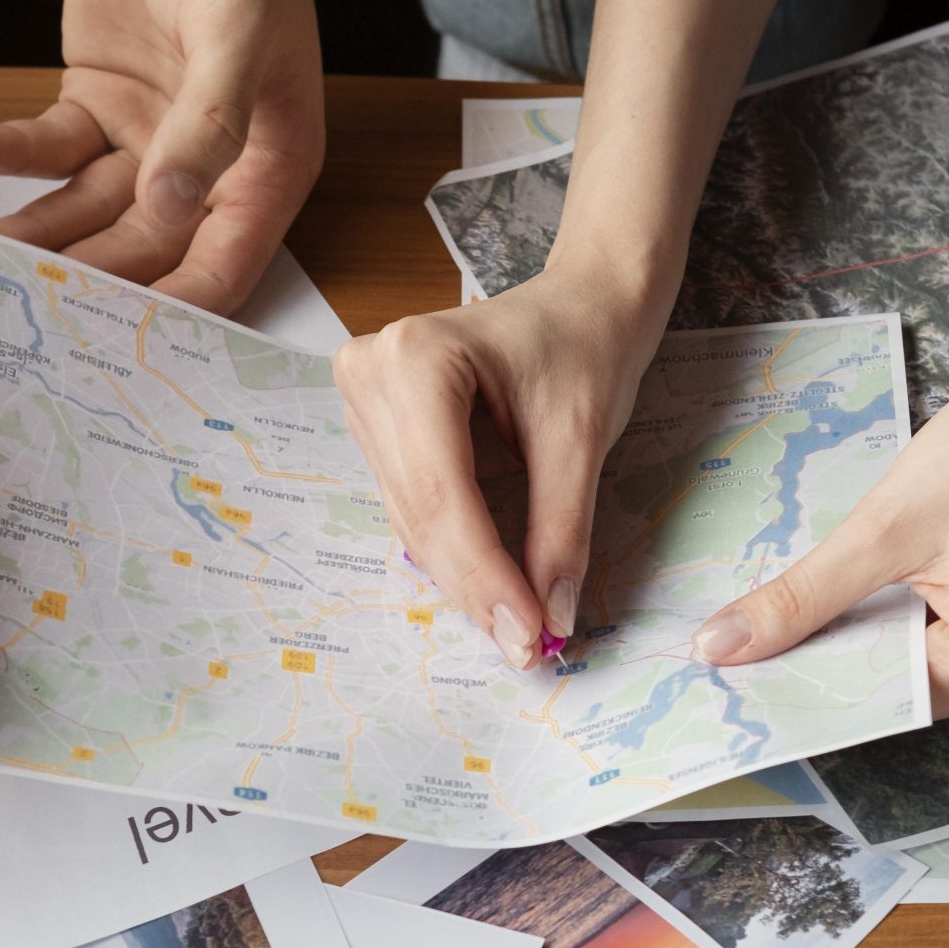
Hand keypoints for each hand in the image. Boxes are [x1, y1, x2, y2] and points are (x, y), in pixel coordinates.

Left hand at [0, 0, 324, 314]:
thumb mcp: (237, 29)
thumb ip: (210, 119)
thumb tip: (173, 204)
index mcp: (269, 163)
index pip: (226, 261)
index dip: (178, 310)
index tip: (123, 346)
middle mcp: (212, 164)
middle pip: (148, 249)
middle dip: (92, 282)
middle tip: (33, 315)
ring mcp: (150, 136)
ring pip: (90, 211)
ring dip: (40, 236)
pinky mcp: (97, 101)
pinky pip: (51, 148)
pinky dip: (10, 153)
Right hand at [335, 267, 668, 669]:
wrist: (581, 300)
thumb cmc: (585, 345)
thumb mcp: (582, 438)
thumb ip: (560, 531)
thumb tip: (549, 618)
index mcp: (417, 359)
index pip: (444, 496)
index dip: (484, 577)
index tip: (527, 637)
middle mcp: (371, 374)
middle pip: (422, 515)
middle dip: (476, 588)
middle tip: (528, 647)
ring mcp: (363, 399)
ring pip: (413, 523)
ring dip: (465, 579)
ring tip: (520, 625)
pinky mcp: (375, 426)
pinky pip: (413, 509)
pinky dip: (457, 551)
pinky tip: (495, 585)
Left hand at [689, 327, 948, 718]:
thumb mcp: (883, 530)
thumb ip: (803, 600)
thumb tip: (722, 647)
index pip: (877, 697)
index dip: (808, 677)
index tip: (739, 671)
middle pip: (903, 687)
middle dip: (839, 653)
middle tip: (760, 632)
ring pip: (924, 667)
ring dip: (874, 634)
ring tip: (825, 597)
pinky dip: (911, 621)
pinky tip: (883, 585)